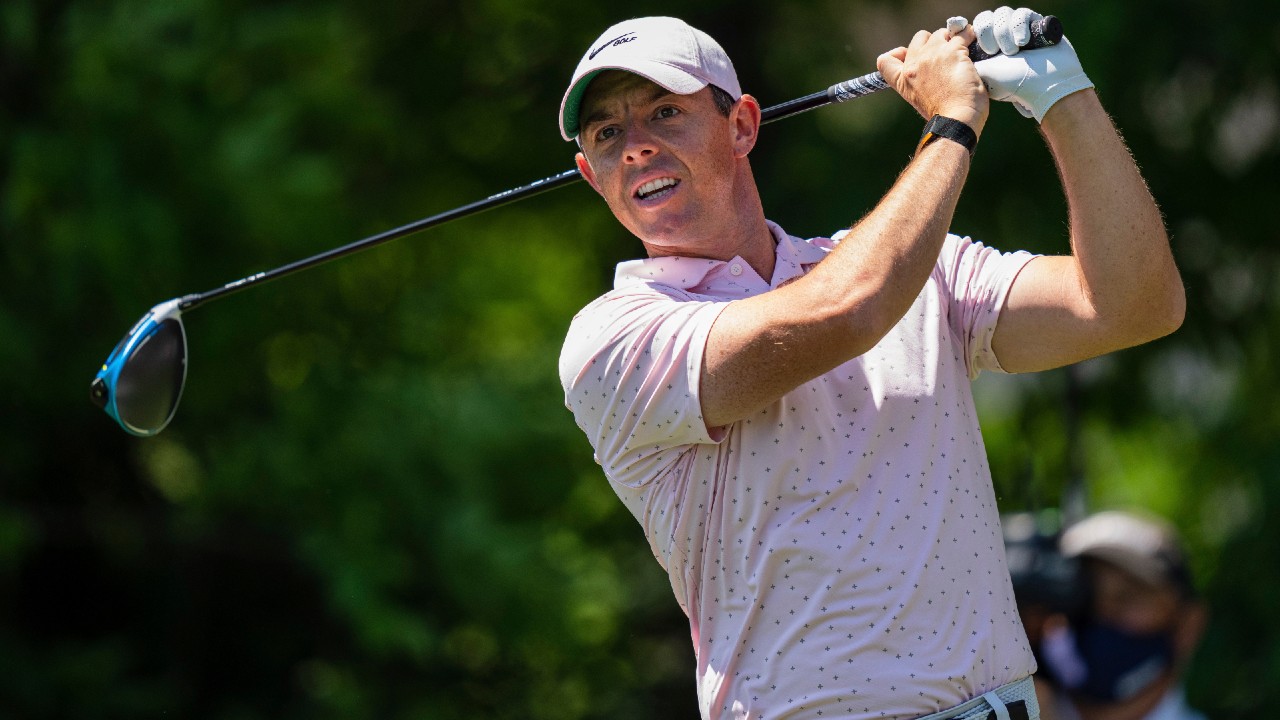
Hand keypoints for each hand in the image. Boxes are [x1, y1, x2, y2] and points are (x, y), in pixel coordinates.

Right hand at [878, 23, 988, 134]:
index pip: (885, 61)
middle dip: (933, 42)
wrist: (956, 121)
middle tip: (945, 55)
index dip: (897, 53)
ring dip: (952, 39)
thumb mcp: (921, 101)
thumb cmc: (944, 116)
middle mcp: (914, 64)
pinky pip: (962, 34)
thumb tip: (935, 73)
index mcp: (903, 80)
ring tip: (963, 51)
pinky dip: (968, 35)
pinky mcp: (953, 52)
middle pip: (919, 38)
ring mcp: (933, 55)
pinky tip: (973, 42)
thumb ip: (920, 83)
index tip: (907, 55)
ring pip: (941, 33)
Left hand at [971, 7, 1094, 121]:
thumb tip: (953, 43)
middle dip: (986, 31)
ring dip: (1004, 31)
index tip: (971, 44)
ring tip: (1012, 51)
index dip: (967, 30)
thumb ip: (964, 57)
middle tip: (992, 51)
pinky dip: (1019, 25)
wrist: (1044, 88)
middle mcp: (1000, 38)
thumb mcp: (981, 72)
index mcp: (984, 49)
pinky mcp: (1035, 25)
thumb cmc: (1012, 84)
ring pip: (1002, 14)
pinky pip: (1021, 13)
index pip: (969, 28)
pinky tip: (1023, 41)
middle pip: (984, 18)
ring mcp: (1017, 31)